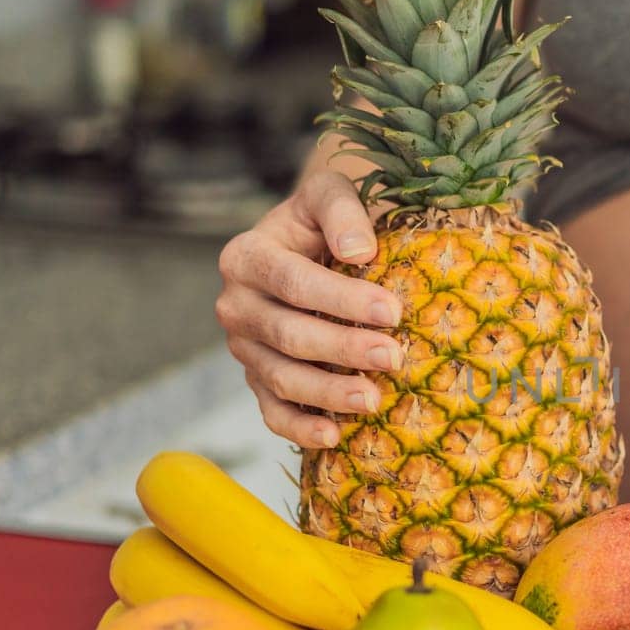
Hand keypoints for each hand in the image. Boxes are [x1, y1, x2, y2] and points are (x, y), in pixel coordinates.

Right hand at [216, 170, 402, 447]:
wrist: (310, 243)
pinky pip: (271, 411)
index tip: (392, 312)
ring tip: (374, 400)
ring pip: (281, 378)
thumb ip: (341, 210)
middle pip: (288, 335)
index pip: (294, 283)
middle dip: (343, 350)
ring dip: (328, 394)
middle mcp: (236, 304)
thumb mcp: (331, 193)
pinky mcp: (256, 379)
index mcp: (247, 256)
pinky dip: (299, 427)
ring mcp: (244, 347)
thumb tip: (358, 252)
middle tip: (393, 357)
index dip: (342, 301)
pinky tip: (334, 436)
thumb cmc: (327, 219)